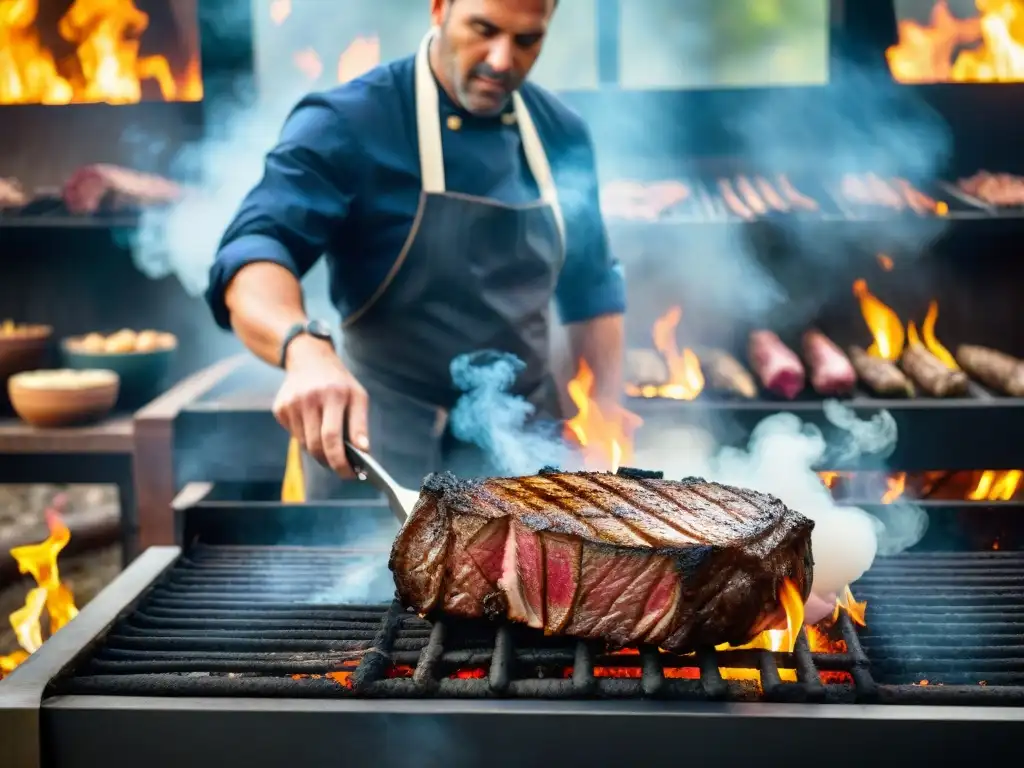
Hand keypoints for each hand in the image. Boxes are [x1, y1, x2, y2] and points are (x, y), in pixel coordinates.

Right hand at [272, 334, 369, 478]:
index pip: (333, 437)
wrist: (308, 357)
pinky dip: (306, 438)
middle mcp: (309, 398)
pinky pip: (294, 435)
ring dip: (319, 451)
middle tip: (342, 469)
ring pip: (305, 444)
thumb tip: (363, 451)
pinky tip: (313, 425)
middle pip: (316, 445)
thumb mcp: (357, 395)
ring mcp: (291, 403)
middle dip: (331, 463)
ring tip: (330, 445)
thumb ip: (360, 424)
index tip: (350, 474)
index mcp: (334, 394)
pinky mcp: (280, 408)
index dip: (340, 461)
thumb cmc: (338, 381)